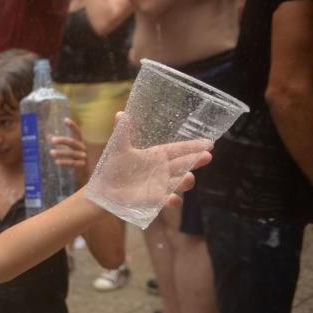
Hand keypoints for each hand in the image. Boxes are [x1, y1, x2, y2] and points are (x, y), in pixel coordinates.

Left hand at [50, 119, 88, 186]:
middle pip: (73, 143)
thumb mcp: (73, 150)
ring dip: (61, 152)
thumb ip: (66, 144)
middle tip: (52, 140)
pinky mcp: (82, 166)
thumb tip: (48, 136)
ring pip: (71, 154)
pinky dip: (65, 163)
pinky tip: (56, 162)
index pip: (77, 132)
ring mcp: (84, 157)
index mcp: (81, 143)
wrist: (88, 174)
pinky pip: (73, 164)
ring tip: (51, 152)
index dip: (73, 126)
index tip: (65, 120)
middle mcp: (83, 149)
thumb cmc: (78, 160)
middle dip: (63, 140)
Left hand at [85, 113, 212, 212]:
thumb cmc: (113, 166)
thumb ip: (122, 132)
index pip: (178, 149)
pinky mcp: (153, 199)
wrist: (104, 188)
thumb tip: (120, 113)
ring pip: (178, 183)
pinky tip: (173, 199)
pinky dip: (171, 200)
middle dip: (196, 160)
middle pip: (183, 164)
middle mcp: (162, 170)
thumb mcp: (118, 148)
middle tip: (207, 156)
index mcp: (157, 155)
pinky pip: (166, 200)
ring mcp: (160, 185)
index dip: (193, 146)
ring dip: (185, 181)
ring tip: (189, 177)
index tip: (209, 143)